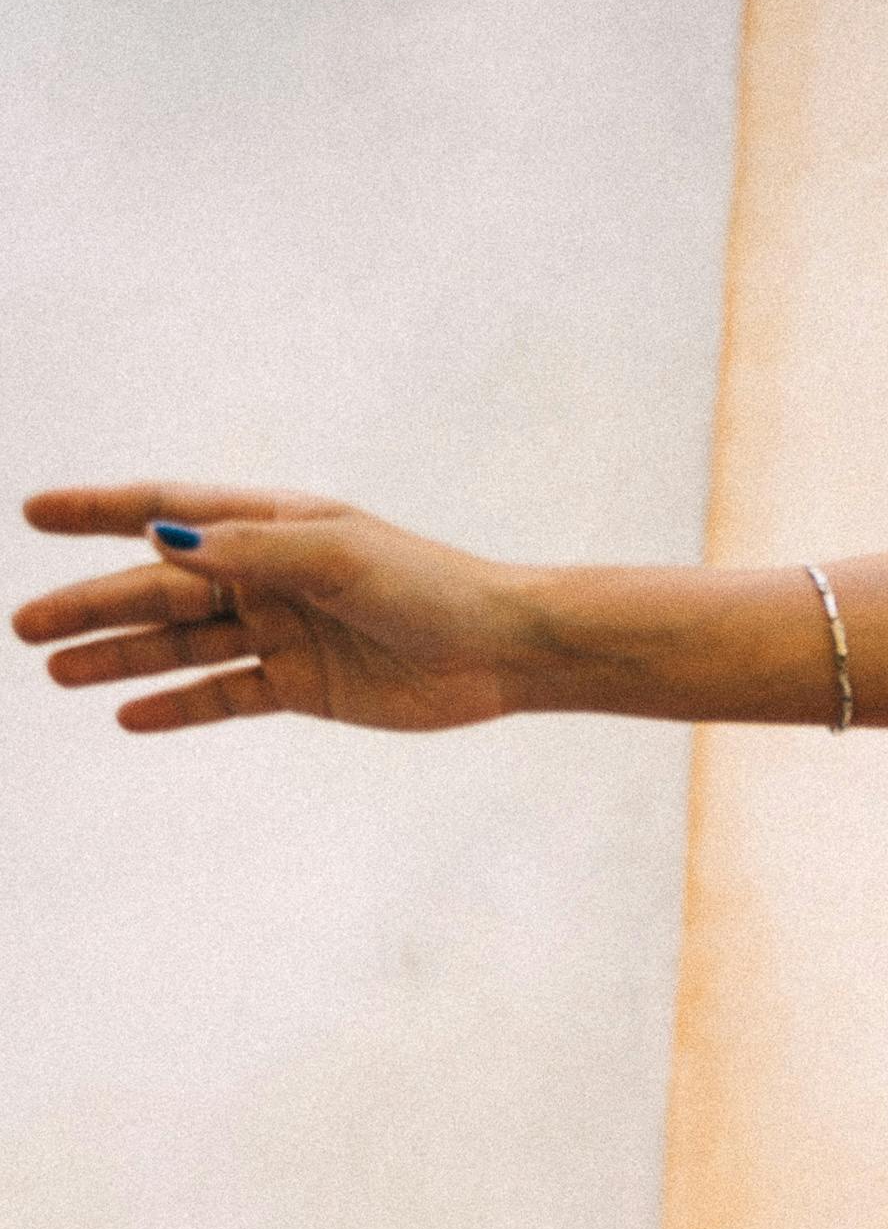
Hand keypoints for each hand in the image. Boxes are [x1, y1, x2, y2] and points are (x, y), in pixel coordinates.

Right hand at [12, 484, 528, 733]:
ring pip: (181, 645)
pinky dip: (178, 706)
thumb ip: (249, 551)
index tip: (34, 513)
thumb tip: (161, 539)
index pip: (166, 512)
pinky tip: (128, 716)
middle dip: (93, 605)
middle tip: (24, 627)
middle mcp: (266, 576)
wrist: (499, 651)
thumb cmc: (426, 587)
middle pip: (159, 589)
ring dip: (120, 658)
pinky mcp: (301, 688)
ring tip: (56, 670)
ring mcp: (280, 633)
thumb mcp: (335, 558)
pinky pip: (224, 696)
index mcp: (270, 525)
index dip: (99, 512)